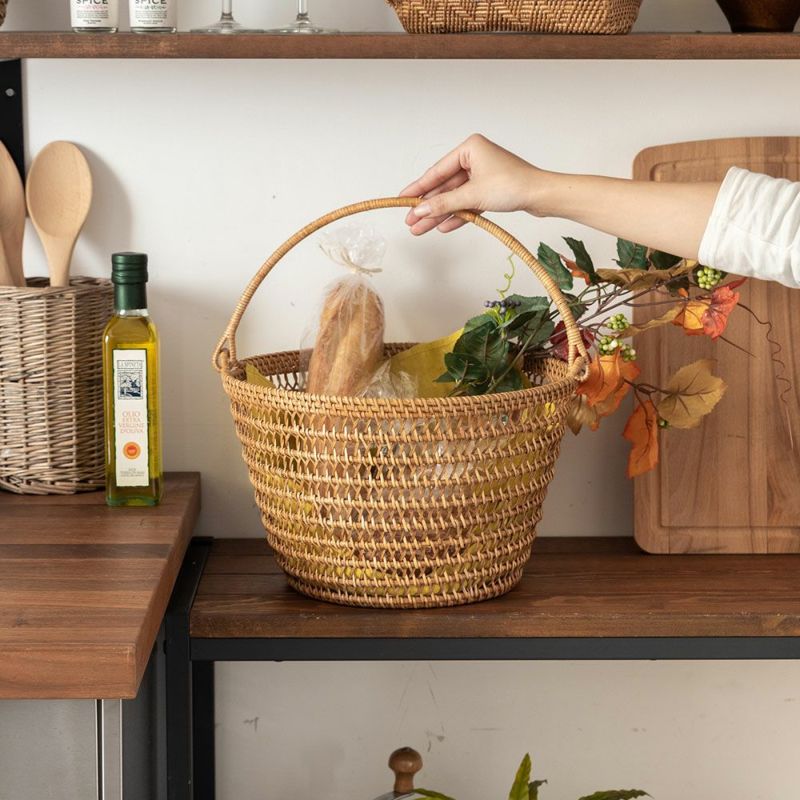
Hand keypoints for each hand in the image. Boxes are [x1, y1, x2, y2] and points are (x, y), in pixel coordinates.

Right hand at [399, 134, 543, 234]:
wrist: (542, 196)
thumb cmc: (513, 185)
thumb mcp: (472, 195)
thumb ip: (444, 204)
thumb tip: (419, 211)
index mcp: (470, 148)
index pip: (437, 172)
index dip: (418, 188)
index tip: (403, 199)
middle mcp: (475, 158)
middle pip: (444, 186)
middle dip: (428, 206)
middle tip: (411, 221)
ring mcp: (483, 175)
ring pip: (455, 197)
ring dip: (440, 214)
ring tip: (421, 229)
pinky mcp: (490, 189)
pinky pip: (467, 203)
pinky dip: (457, 215)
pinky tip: (443, 227)